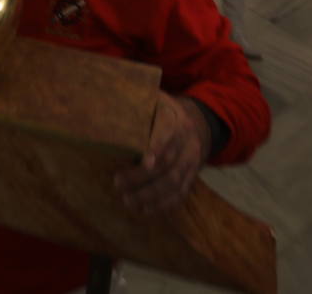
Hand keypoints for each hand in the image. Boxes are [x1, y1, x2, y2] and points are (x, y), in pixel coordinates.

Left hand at [114, 94, 209, 214]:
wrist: (201, 123)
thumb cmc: (168, 111)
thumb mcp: (159, 100)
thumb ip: (140, 105)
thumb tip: (110, 106)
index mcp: (178, 123)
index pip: (169, 138)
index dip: (157, 149)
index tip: (144, 162)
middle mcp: (188, 145)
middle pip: (168, 165)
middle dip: (143, 178)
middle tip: (118, 183)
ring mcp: (192, 164)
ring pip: (174, 184)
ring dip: (151, 196)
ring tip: (127, 200)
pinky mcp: (191, 178)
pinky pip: (180, 195)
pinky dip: (162, 206)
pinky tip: (144, 210)